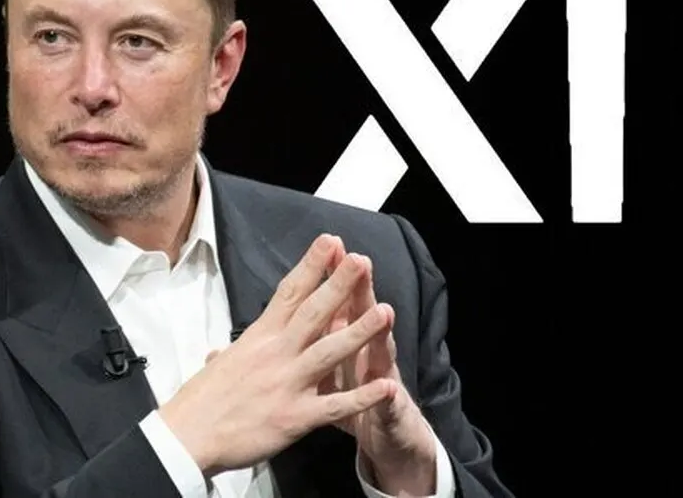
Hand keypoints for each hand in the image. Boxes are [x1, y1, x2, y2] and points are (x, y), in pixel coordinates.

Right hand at [157, 234, 396, 477]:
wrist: (187, 436)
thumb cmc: (199, 402)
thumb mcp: (218, 366)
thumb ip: (229, 354)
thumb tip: (221, 353)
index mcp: (259, 337)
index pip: (289, 292)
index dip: (312, 265)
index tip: (329, 242)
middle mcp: (276, 353)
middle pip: (314, 312)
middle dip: (339, 284)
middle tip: (360, 259)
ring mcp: (288, 383)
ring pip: (330, 351)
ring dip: (360, 330)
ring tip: (385, 310)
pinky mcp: (295, 416)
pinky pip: (335, 405)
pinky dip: (363, 397)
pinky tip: (386, 386)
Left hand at [319, 252, 436, 495]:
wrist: (391, 438)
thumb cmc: (353, 396)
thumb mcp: (328, 364)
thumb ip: (315, 336)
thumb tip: (290, 307)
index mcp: (343, 340)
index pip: (337, 301)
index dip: (331, 275)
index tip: (326, 245)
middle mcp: (366, 352)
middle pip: (362, 316)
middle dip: (360, 290)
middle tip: (359, 261)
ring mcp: (380, 380)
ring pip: (380, 353)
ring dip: (380, 334)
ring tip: (385, 312)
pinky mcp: (388, 411)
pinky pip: (386, 406)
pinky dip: (385, 398)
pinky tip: (390, 389)